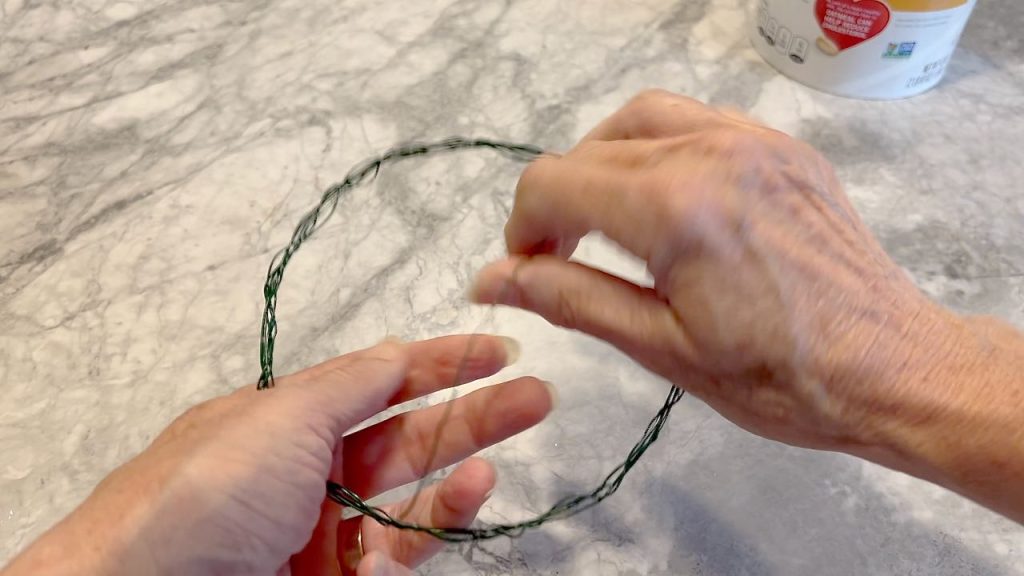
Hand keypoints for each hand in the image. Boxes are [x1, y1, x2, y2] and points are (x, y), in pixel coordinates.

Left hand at [3, 335, 553, 575]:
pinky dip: (427, 530)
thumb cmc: (210, 490)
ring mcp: (320, 533)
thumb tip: (397, 349)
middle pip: (403, 435)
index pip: (375, 381)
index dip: (436, 363)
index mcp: (284, 419)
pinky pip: (394, 553)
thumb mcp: (280, 417)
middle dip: (470, 412)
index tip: (496, 348)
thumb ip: (350, 384)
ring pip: (407, 498)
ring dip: (461, 472)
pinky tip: (459, 499)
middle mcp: (305, 471)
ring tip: (504, 454)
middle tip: (537, 393)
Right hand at [472, 89, 962, 457]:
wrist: (891, 368)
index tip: (528, 272)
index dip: (522, 228)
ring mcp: (753, 141)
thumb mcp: (660, 346)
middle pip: (589, 149)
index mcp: (674, 207)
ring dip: (602, 163)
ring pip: (640, 120)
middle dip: (556, 202)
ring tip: (605, 220)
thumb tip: (492, 279)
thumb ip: (570, 297)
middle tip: (559, 260)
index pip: (553, 182)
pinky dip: (658, 148)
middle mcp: (710, 152)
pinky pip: (697, 120)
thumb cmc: (777, 378)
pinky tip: (665, 198)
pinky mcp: (783, 147)